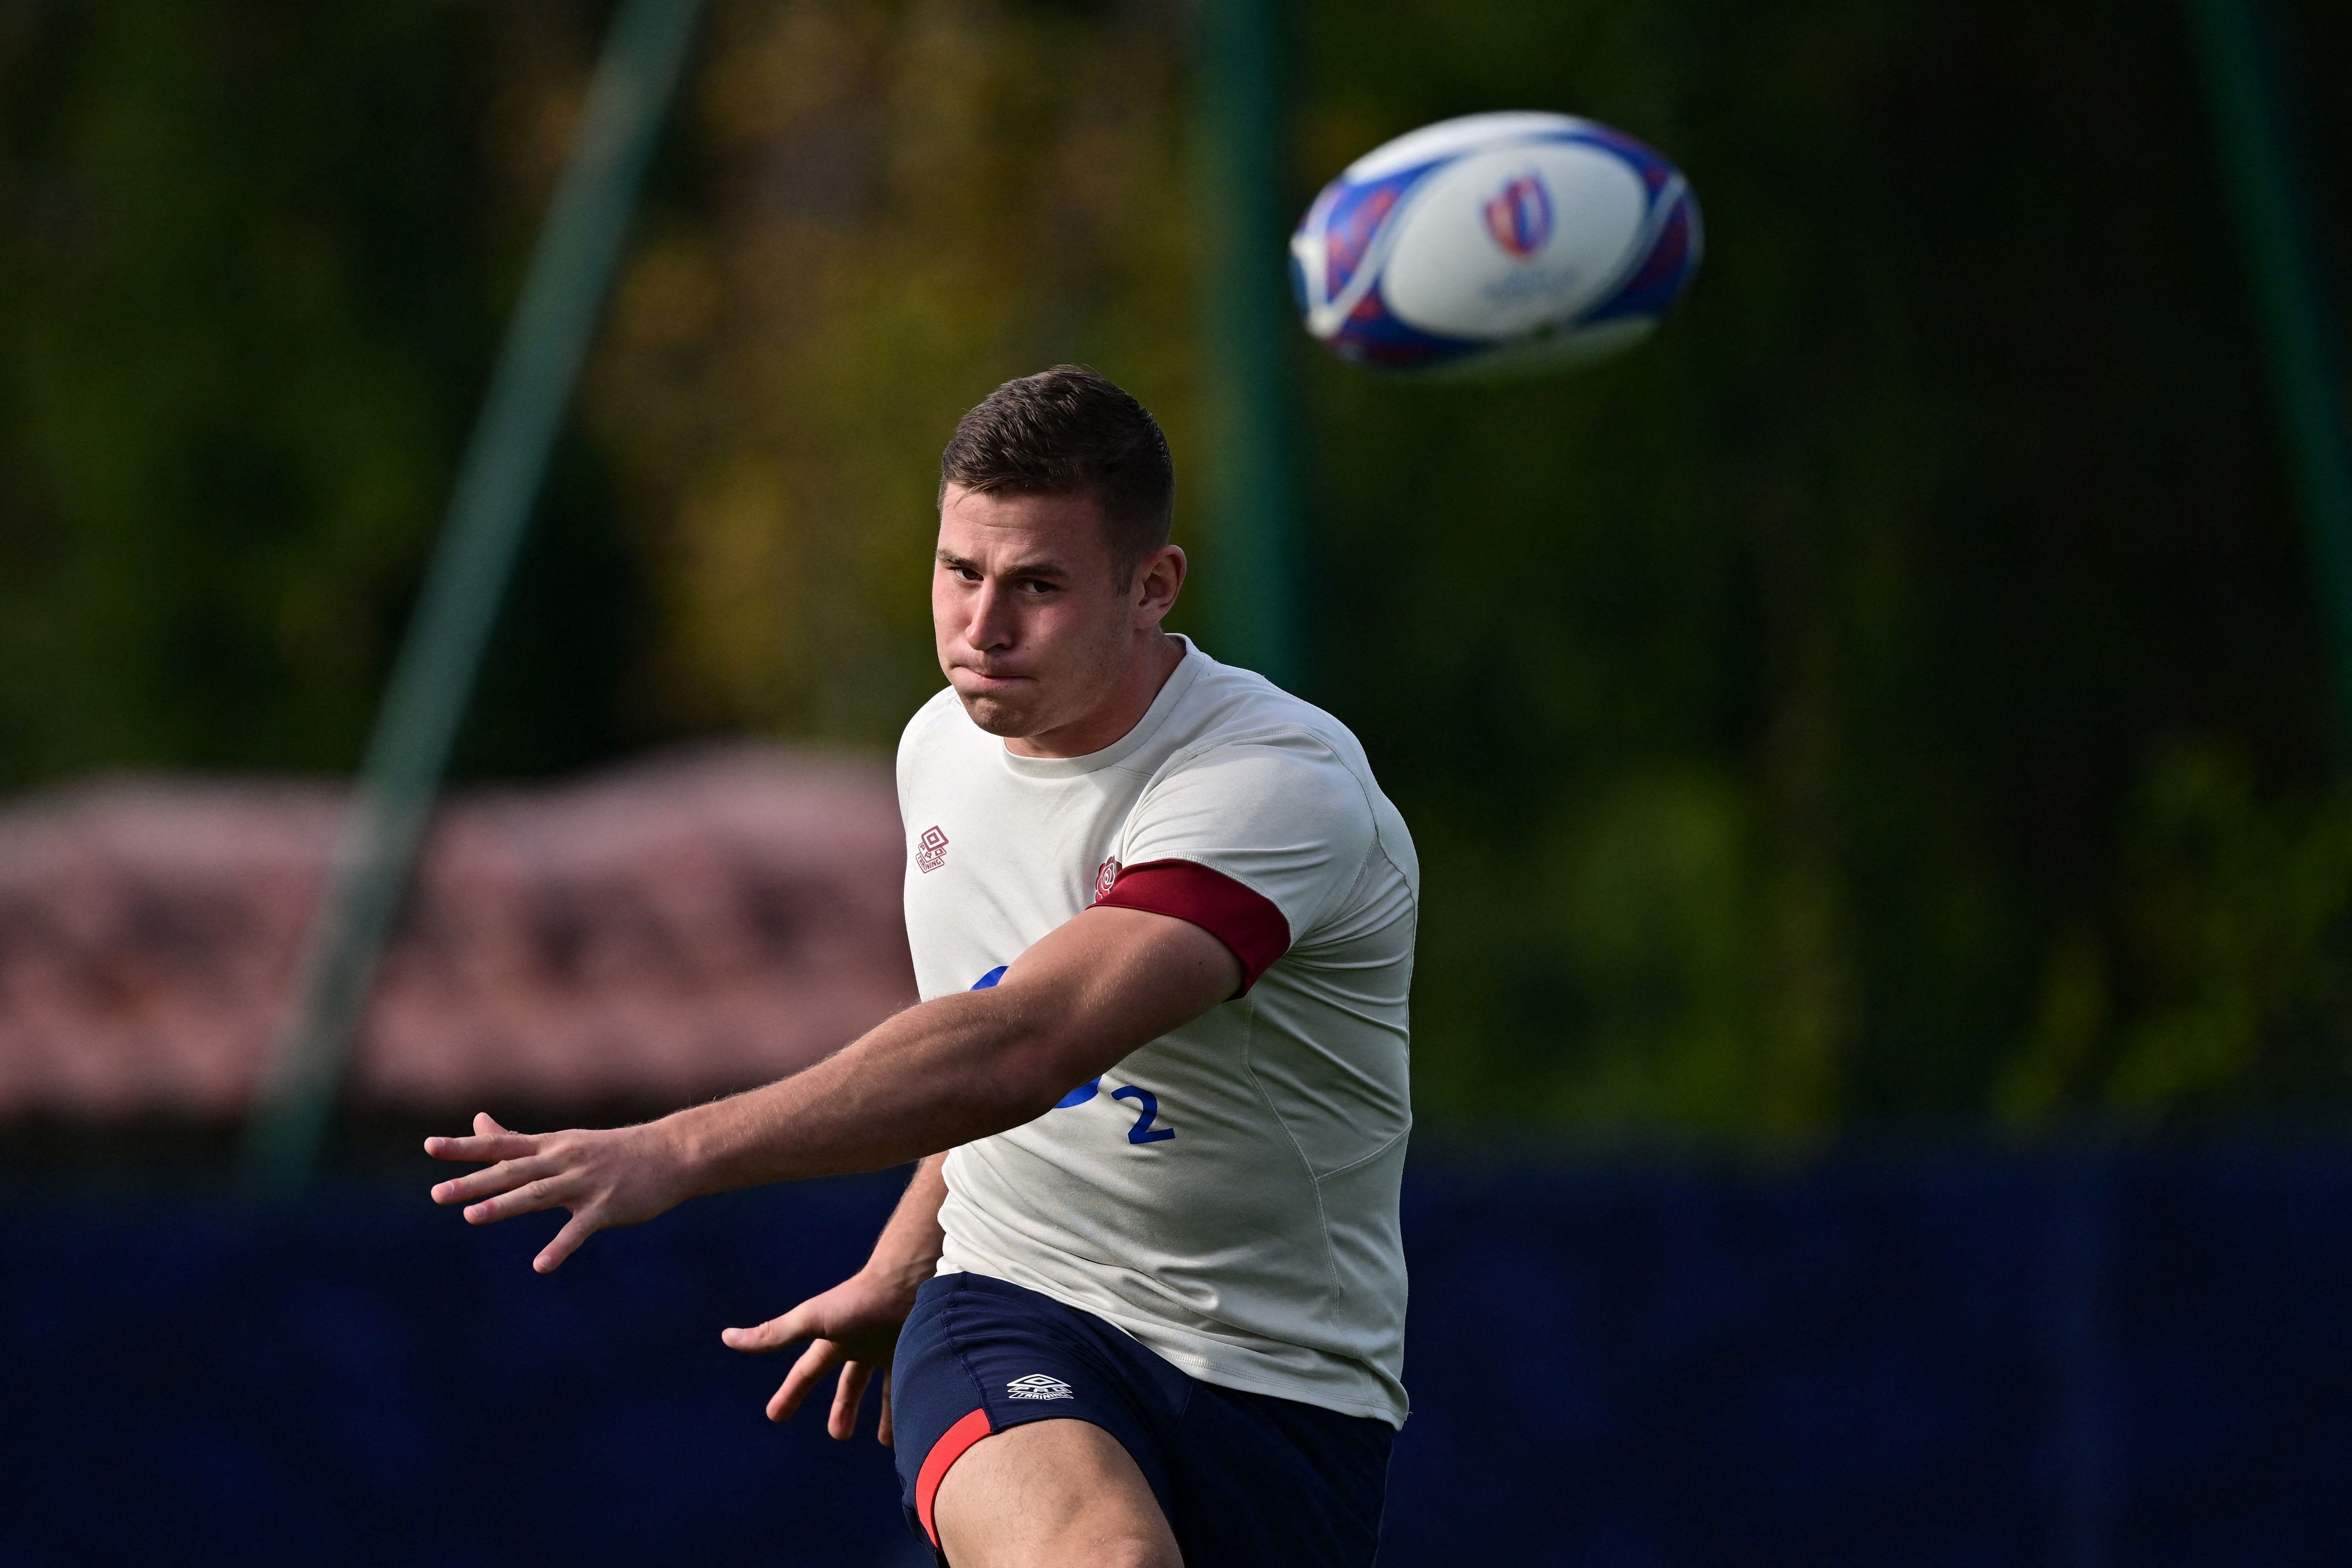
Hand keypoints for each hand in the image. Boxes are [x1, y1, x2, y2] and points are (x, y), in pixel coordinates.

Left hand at [425, 1112, 690, 1272]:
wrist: (672, 1153)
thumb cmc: (614, 1151)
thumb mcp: (563, 1141)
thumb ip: (517, 1139)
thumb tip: (476, 1122)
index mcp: (550, 1147)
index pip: (500, 1145)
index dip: (465, 1148)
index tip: (430, 1147)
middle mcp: (563, 1161)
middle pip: (511, 1171)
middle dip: (473, 1182)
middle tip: (437, 1193)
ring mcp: (584, 1183)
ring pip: (538, 1194)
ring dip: (505, 1205)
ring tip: (472, 1217)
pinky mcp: (606, 1207)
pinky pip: (578, 1229)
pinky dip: (560, 1247)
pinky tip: (542, 1265)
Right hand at [722, 1269, 920, 1442]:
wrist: (909, 1282)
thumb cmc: (858, 1301)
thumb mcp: (812, 1321)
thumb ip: (774, 1334)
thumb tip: (727, 1337)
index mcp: (834, 1340)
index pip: (806, 1372)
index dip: (791, 1393)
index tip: (775, 1416)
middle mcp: (862, 1343)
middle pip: (849, 1383)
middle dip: (842, 1408)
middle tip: (839, 1435)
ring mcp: (891, 1347)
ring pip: (885, 1387)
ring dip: (884, 1412)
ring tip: (884, 1440)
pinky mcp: (919, 1351)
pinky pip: (914, 1384)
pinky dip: (912, 1404)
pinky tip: (917, 1423)